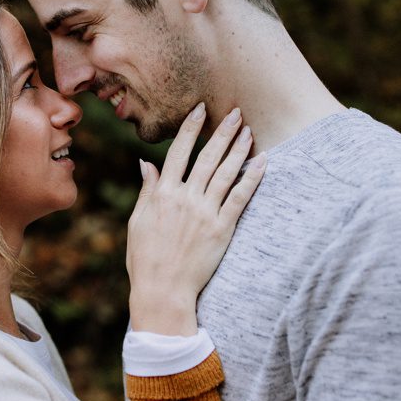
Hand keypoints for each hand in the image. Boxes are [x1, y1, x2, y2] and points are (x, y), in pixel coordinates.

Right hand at [126, 103, 264, 334]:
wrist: (163, 290)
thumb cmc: (146, 258)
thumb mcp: (138, 222)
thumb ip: (147, 190)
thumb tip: (146, 163)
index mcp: (162, 193)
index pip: (178, 152)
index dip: (191, 128)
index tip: (201, 110)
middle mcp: (185, 198)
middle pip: (208, 157)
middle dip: (222, 132)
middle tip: (236, 113)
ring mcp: (205, 212)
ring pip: (226, 173)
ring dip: (239, 149)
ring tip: (249, 131)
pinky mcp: (222, 228)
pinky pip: (240, 197)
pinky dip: (252, 178)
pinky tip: (262, 162)